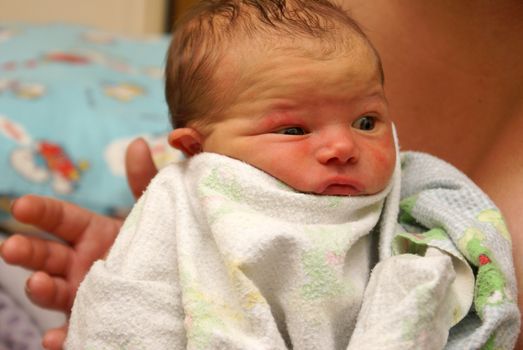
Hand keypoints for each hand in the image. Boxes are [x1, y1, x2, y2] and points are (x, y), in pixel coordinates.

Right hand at [0, 138, 157, 348]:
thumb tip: (136, 144)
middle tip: (13, 247)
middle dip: (27, 251)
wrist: (177, 287)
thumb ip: (143, 181)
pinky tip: (57, 338)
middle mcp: (82, 263)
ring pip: (54, 291)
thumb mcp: (153, 211)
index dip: (41, 212)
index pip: (60, 219)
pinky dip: (63, 336)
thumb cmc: (159, 243)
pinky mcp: (96, 321)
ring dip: (40, 288)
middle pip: (47, 255)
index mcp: (93, 234)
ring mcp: (85, 293)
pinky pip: (75, 331)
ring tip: (40, 283)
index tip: (22, 205)